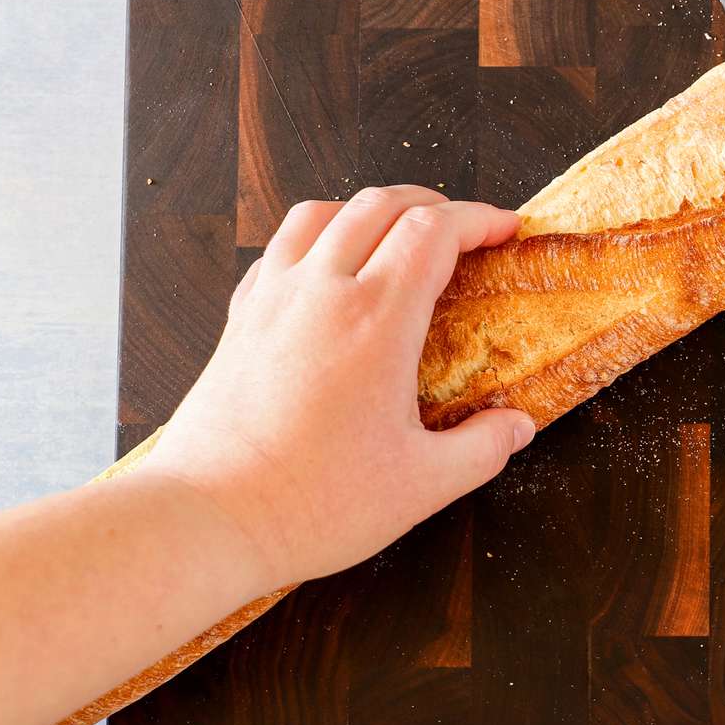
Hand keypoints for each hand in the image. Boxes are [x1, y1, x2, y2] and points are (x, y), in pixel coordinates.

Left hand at [140, 186, 534, 591]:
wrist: (208, 519)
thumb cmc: (312, 504)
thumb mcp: (422, 485)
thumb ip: (482, 447)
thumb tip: (516, 425)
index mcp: (376, 319)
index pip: (434, 231)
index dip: (478, 218)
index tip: (504, 229)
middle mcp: (322, 292)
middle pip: (381, 205)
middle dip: (432, 204)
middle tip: (463, 229)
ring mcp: (273, 299)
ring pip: (322, 212)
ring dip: (369, 210)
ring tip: (397, 235)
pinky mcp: (239, 320)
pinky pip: (279, 249)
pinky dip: (316, 238)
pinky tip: (328, 271)